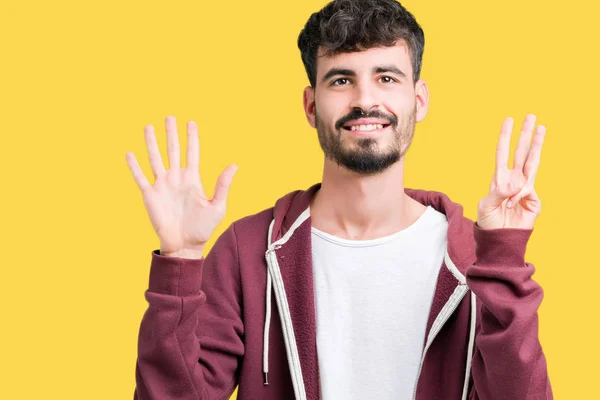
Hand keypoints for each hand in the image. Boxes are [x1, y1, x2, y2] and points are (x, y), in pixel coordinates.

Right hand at [125, 115, 237, 255]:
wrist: (185, 245)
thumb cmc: (203, 228)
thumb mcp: (217, 206)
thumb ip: (223, 185)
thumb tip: (234, 165)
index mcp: (193, 180)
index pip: (192, 153)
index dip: (191, 138)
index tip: (191, 122)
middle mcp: (176, 179)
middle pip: (173, 150)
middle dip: (171, 134)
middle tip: (170, 116)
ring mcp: (162, 186)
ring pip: (155, 159)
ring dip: (152, 143)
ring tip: (149, 127)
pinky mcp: (150, 196)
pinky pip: (140, 178)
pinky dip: (134, 166)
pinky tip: (130, 154)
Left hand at [477, 114, 545, 229]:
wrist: (500, 238)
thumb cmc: (489, 222)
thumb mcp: (486, 206)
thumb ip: (499, 193)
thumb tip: (515, 185)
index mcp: (499, 178)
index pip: (502, 153)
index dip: (505, 137)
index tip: (509, 120)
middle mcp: (513, 179)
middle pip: (521, 152)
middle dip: (526, 134)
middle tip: (531, 116)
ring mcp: (525, 188)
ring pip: (532, 162)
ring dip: (536, 145)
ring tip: (541, 128)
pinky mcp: (533, 199)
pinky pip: (526, 191)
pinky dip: (517, 197)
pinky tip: (511, 206)